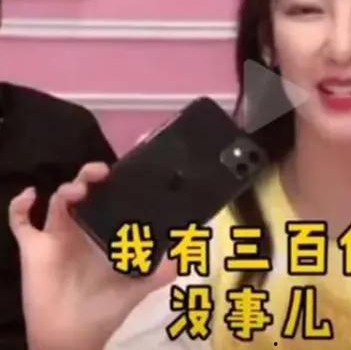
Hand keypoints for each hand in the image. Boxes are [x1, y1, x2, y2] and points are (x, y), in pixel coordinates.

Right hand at [9, 163, 177, 349]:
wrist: (74, 338)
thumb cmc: (103, 309)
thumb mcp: (137, 286)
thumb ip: (161, 271)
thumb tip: (185, 253)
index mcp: (102, 230)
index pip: (107, 196)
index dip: (114, 179)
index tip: (126, 164)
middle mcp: (80, 227)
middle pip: (82, 190)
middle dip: (89, 175)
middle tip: (102, 172)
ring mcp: (55, 235)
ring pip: (57, 200)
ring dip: (67, 189)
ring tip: (80, 191)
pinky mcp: (34, 248)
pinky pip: (20, 221)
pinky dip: (19, 206)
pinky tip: (31, 195)